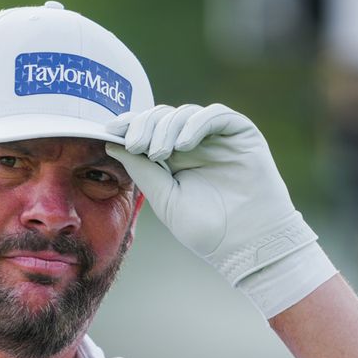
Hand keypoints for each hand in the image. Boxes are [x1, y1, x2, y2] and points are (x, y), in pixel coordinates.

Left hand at [106, 104, 335, 316]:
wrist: (248, 244)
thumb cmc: (207, 230)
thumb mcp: (165, 198)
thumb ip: (142, 170)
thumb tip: (111, 143)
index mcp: (173, 159)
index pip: (148, 131)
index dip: (129, 125)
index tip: (110, 130)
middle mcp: (194, 144)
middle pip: (162, 117)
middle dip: (143, 126)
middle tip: (134, 145)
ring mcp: (217, 138)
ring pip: (185, 113)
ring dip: (165, 128)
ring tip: (158, 153)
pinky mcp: (241, 133)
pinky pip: (215, 115)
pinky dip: (195, 124)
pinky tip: (182, 145)